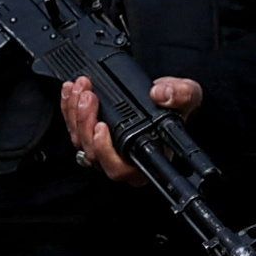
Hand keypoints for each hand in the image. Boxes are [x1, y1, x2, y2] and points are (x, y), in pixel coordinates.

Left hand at [63, 72, 201, 179]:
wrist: (163, 98)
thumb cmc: (176, 107)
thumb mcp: (187, 96)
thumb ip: (180, 94)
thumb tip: (160, 94)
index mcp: (142, 162)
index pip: (119, 169)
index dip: (105, 150)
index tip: (102, 125)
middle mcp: (120, 160)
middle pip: (92, 153)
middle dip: (85, 122)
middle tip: (89, 96)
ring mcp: (102, 149)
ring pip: (79, 140)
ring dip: (74, 112)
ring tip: (81, 87)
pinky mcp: (90, 135)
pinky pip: (72, 127)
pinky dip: (68, 107)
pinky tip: (71, 90)